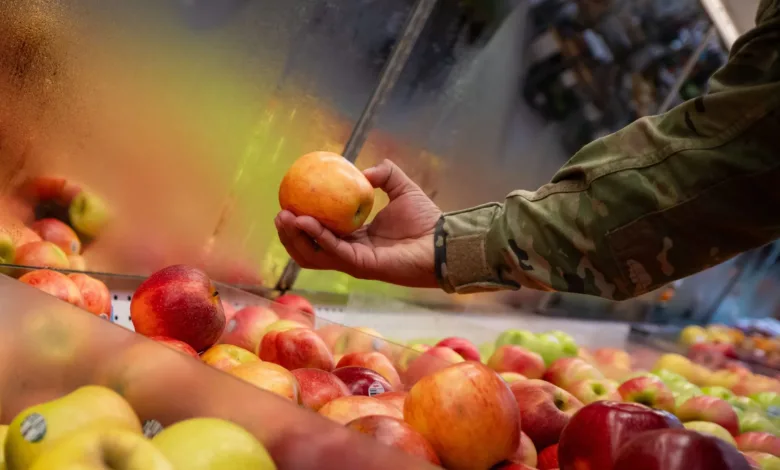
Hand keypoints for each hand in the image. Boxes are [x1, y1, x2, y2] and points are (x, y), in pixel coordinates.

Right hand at [275, 159, 441, 287]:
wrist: (443, 240)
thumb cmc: (426, 219)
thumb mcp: (401, 187)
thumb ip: (384, 174)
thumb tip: (363, 171)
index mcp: (355, 237)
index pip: (320, 233)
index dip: (301, 222)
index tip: (290, 202)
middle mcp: (350, 252)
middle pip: (309, 248)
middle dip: (289, 234)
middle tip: (280, 213)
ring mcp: (353, 261)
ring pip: (313, 255)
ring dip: (295, 238)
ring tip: (285, 217)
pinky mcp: (360, 265)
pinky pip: (332, 250)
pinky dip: (316, 236)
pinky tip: (306, 220)